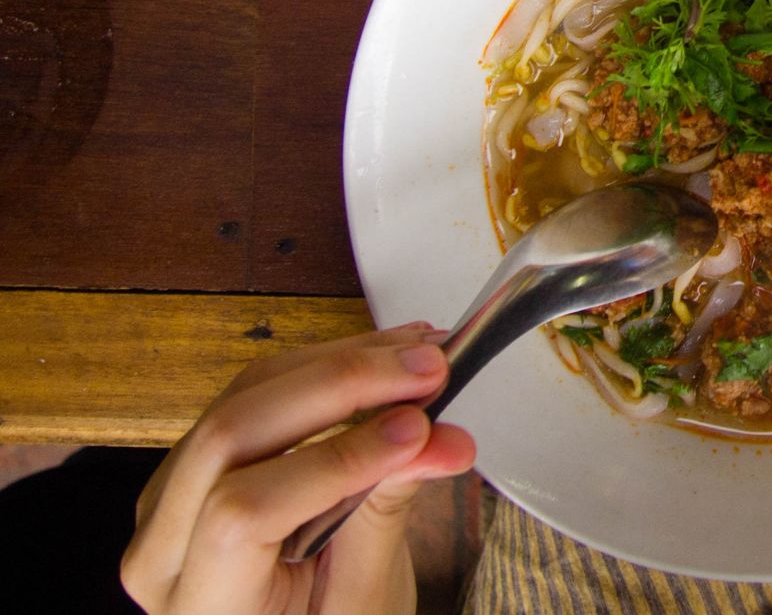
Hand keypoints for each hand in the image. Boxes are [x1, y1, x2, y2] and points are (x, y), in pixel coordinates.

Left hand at [122, 323, 476, 614]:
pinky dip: (324, 366)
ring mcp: (171, 496)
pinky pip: (254, 394)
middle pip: (234, 434)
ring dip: (340, 362)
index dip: (336, 459)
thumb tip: (440, 439)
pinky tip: (383, 356)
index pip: (244, 514)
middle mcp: (161, 545)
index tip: (417, 430)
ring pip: (245, 396)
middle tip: (429, 368)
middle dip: (340, 386)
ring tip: (420, 352)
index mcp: (198, 604)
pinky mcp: (198, 462)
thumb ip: (386, 514)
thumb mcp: (363, 600)